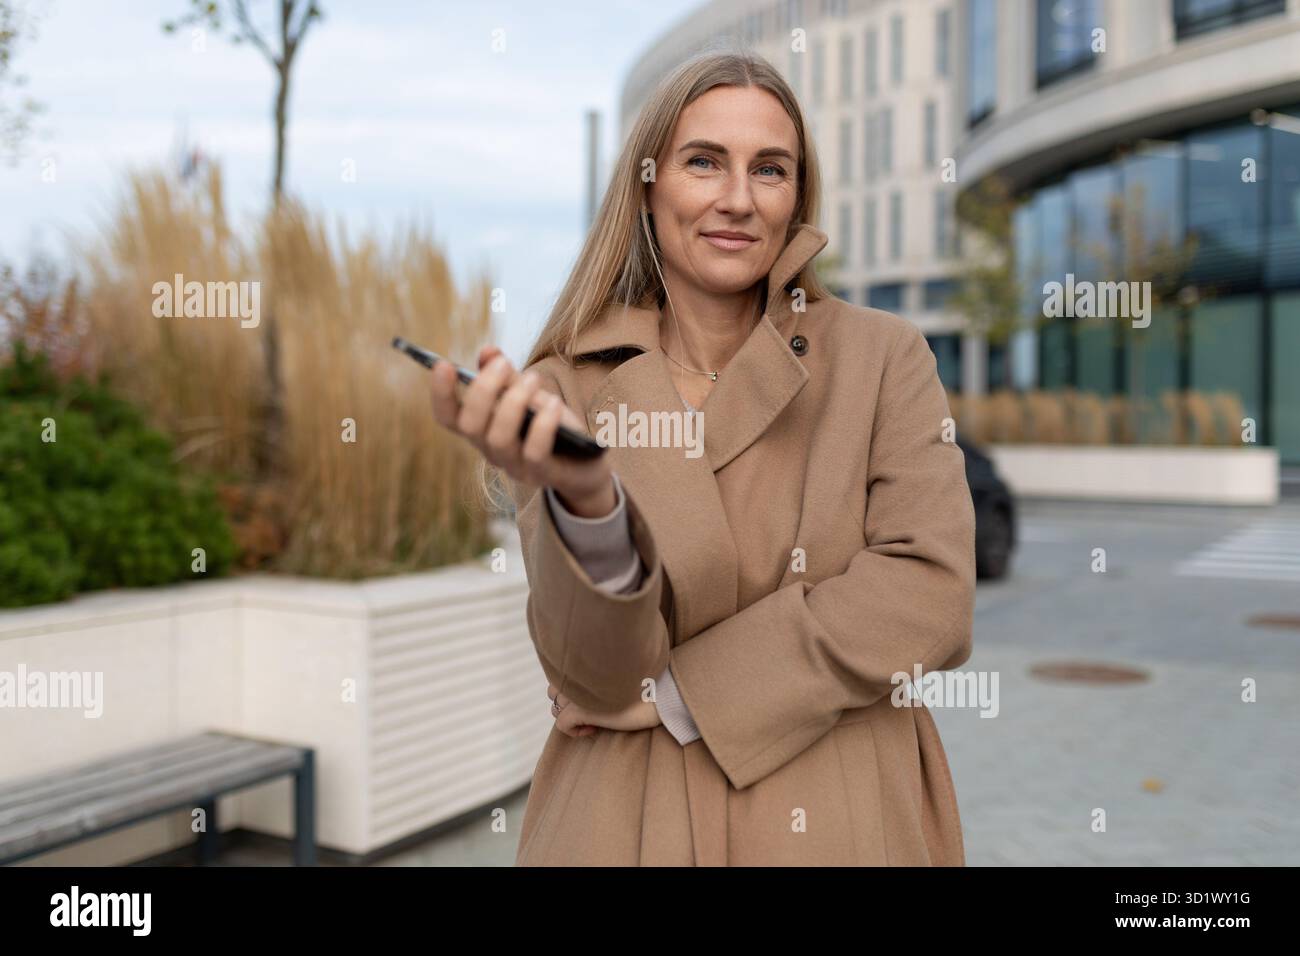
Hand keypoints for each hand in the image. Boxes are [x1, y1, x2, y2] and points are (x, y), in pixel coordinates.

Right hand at [429, 345, 616, 517]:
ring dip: (513, 403)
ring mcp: (515, 467)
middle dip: (483, 390)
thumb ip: (508, 377)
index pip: (448, 417)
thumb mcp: (532, 395)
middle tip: (503, 365)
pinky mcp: (542, 475)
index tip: (443, 364)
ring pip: (499, 439)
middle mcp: (491, 451)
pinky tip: (554, 404)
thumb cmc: (555, 425)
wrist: (589, 462)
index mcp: (482, 429)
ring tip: (533, 379)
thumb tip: (487, 351)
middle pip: (470, 426)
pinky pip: (534, 452)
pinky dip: (543, 425)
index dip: (440, 393)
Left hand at [548, 683, 661, 737]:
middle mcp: (579, 673)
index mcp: (588, 660)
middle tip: (593, 710)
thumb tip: (587, 689)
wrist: (663, 694)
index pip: (562, 672)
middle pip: (554, 690)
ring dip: (572, 716)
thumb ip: (601, 673)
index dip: (574, 689)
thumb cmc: (649, 683)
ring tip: (595, 720)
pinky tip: (594, 729)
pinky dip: (574, 730)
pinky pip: (562, 724)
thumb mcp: (621, 673)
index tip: (595, 697)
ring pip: (556, 707)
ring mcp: (579, 691)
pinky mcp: (582, 710)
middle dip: (569, 703)